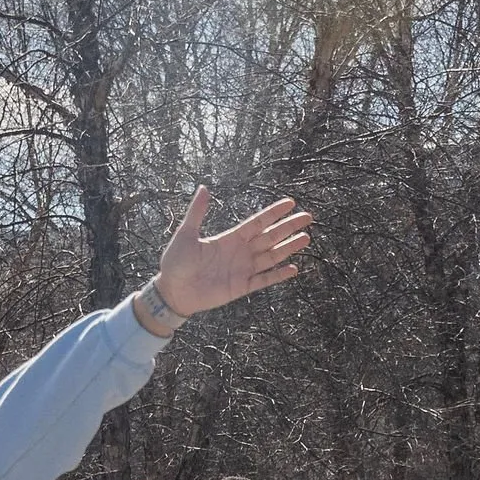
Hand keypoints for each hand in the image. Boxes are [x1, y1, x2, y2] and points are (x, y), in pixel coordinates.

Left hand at [150, 185, 313, 319]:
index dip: (273, 213)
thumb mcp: (186, 233)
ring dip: (289, 248)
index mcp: (229, 238)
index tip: (290, 203)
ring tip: (306, 238)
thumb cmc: (176, 262)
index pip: (257, 223)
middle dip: (288, 227)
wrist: (172, 291)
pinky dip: (278, 275)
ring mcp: (242, 270)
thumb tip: (204, 188)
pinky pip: (264, 280)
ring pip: (271, 256)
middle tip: (308, 217)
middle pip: (270, 237)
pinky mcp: (241, 287)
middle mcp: (240, 253)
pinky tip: (293, 269)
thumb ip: (197, 212)